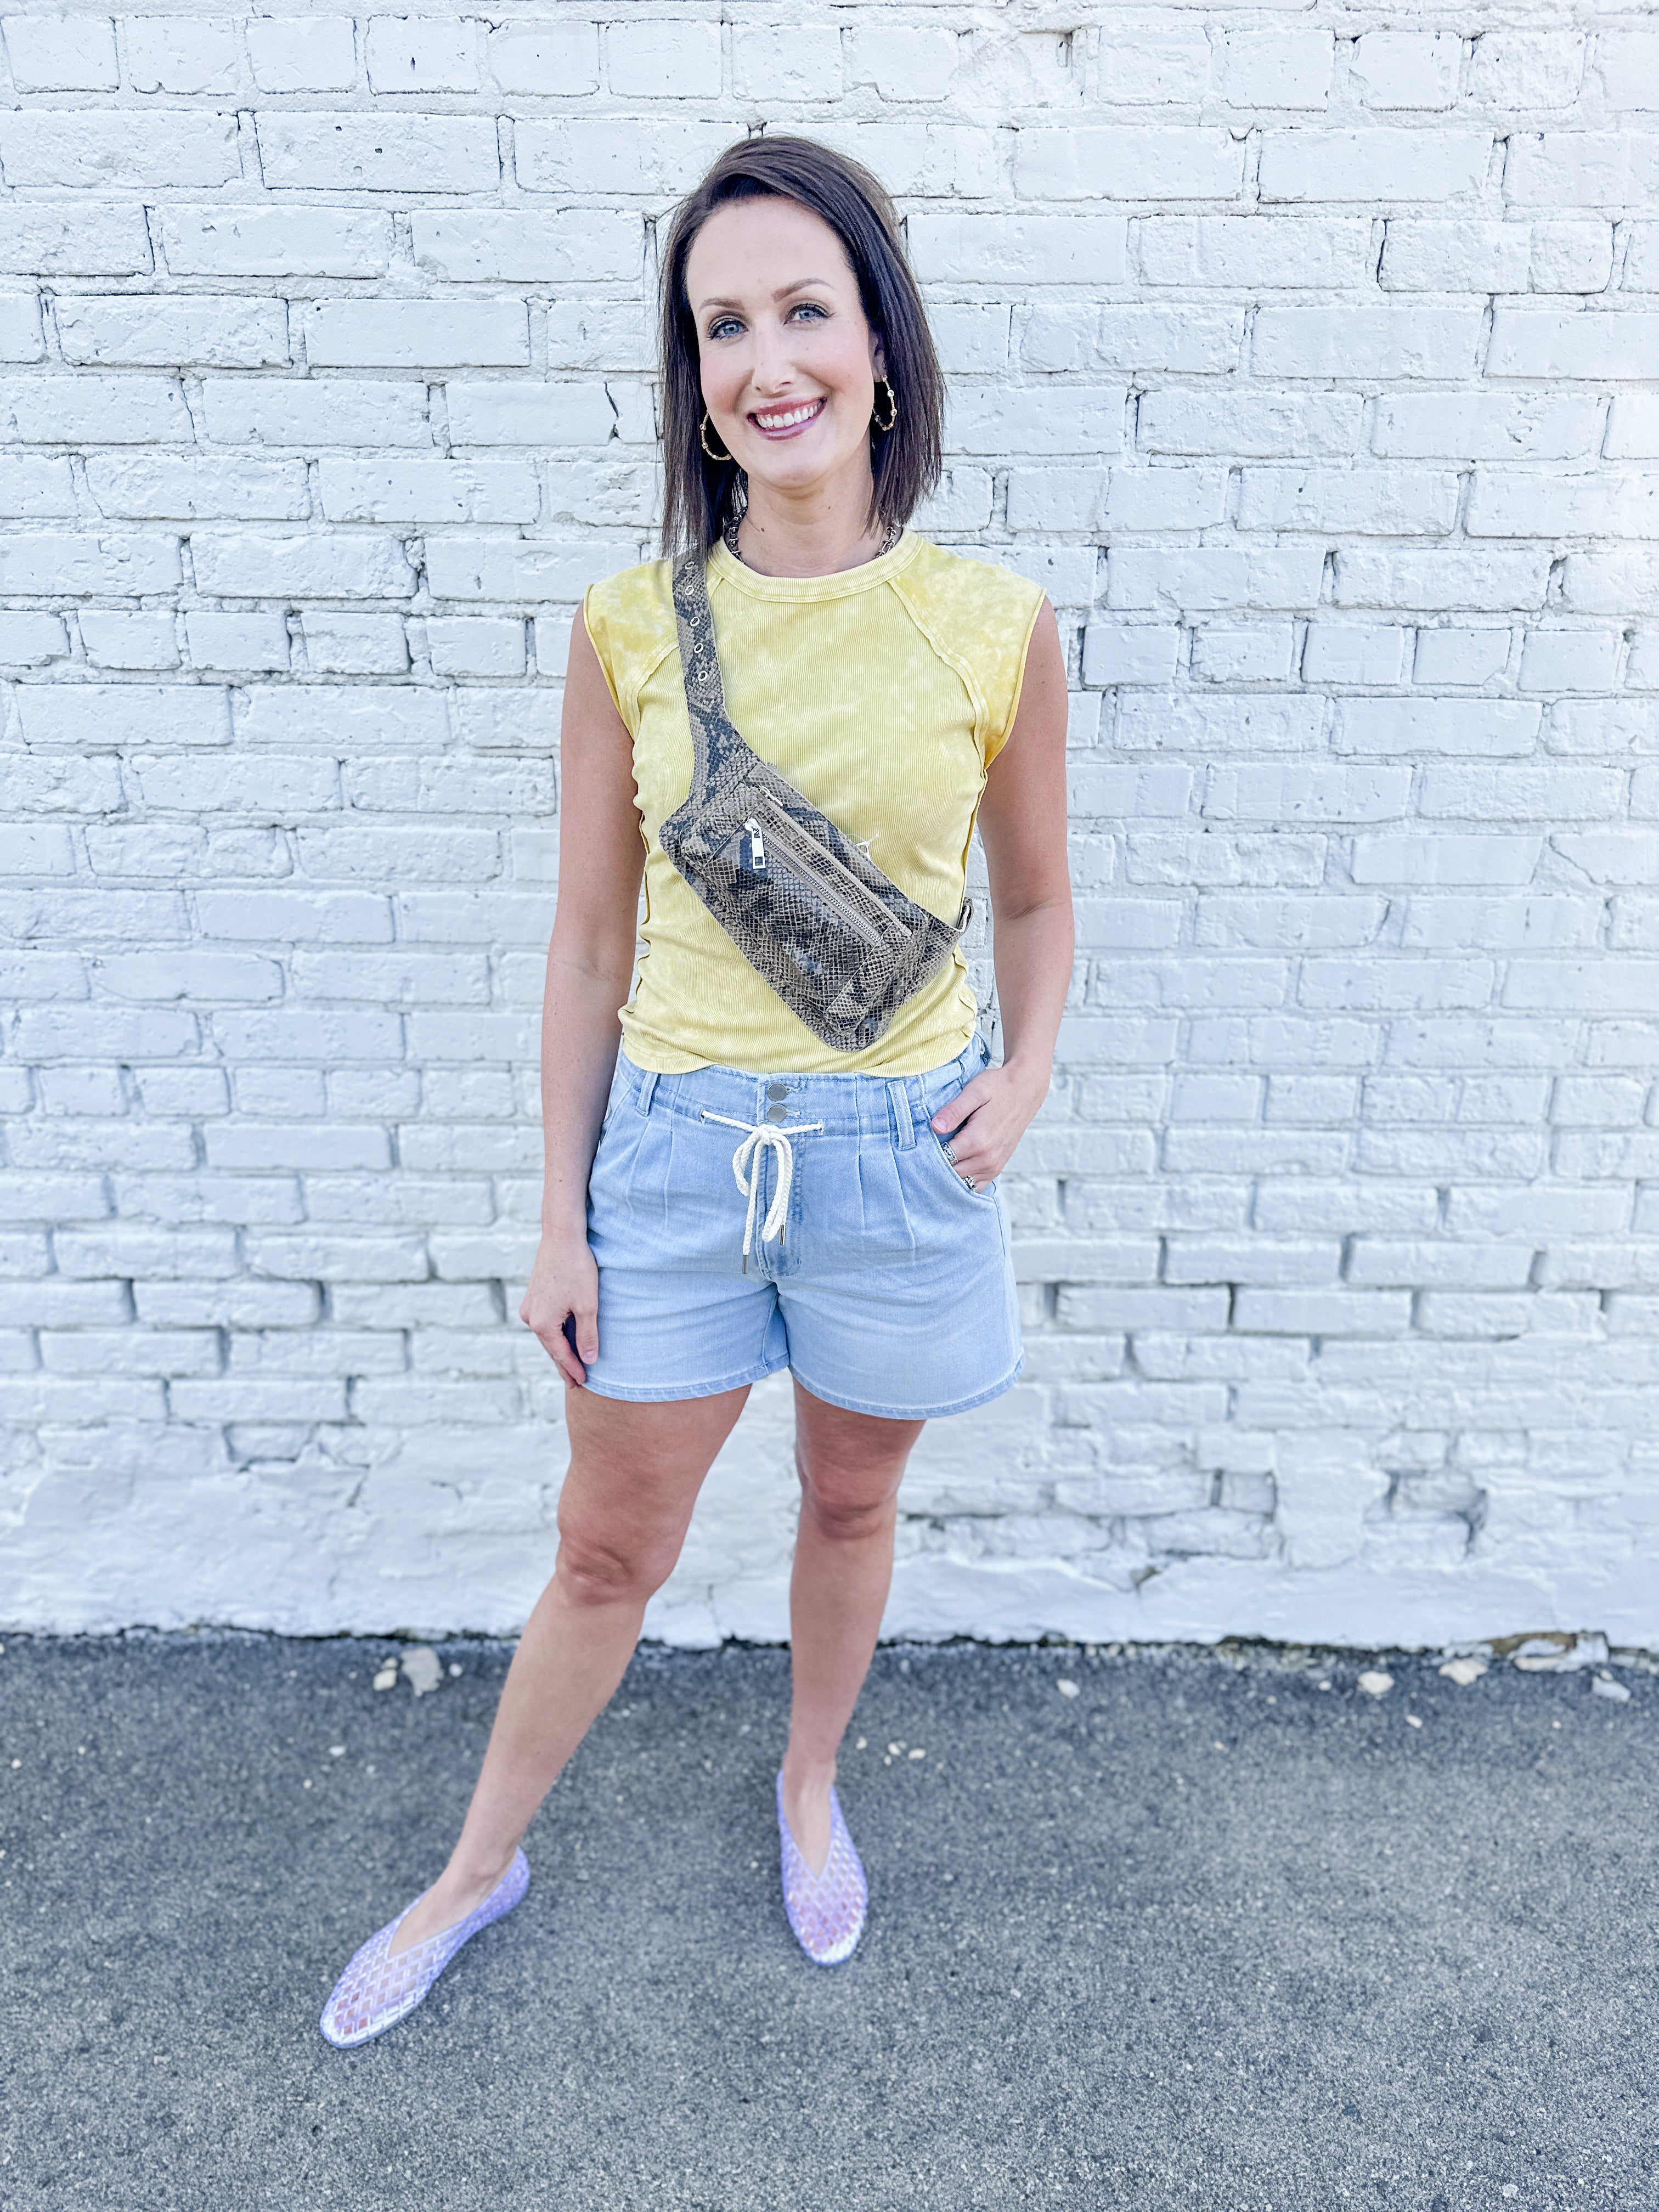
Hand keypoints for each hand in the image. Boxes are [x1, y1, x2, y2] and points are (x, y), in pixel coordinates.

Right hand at [519, 1233, 598, 1386]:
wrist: (562, 1236)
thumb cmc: (577, 1269)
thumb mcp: (587, 1306)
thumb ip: (587, 1336)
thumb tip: (588, 1360)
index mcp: (542, 1323)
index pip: (560, 1354)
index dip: (574, 1369)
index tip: (584, 1383)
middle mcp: (530, 1317)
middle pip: (551, 1347)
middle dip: (564, 1364)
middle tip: (575, 1383)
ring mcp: (530, 1305)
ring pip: (548, 1334)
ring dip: (560, 1348)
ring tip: (571, 1364)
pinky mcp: (534, 1295)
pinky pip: (546, 1321)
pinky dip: (556, 1332)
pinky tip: (564, 1338)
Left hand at [928, 1058, 1048, 1189]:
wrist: (1025, 1090)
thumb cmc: (998, 1087)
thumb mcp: (974, 1091)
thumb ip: (953, 1110)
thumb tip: (935, 1127)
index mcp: (977, 1141)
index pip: (942, 1160)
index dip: (927, 1155)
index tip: (919, 1147)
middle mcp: (987, 1158)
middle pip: (950, 1175)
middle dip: (935, 1167)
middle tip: (923, 1154)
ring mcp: (994, 1166)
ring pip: (962, 1182)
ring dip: (948, 1175)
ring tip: (938, 1159)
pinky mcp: (998, 1167)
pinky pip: (976, 1185)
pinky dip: (963, 1180)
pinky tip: (954, 1168)